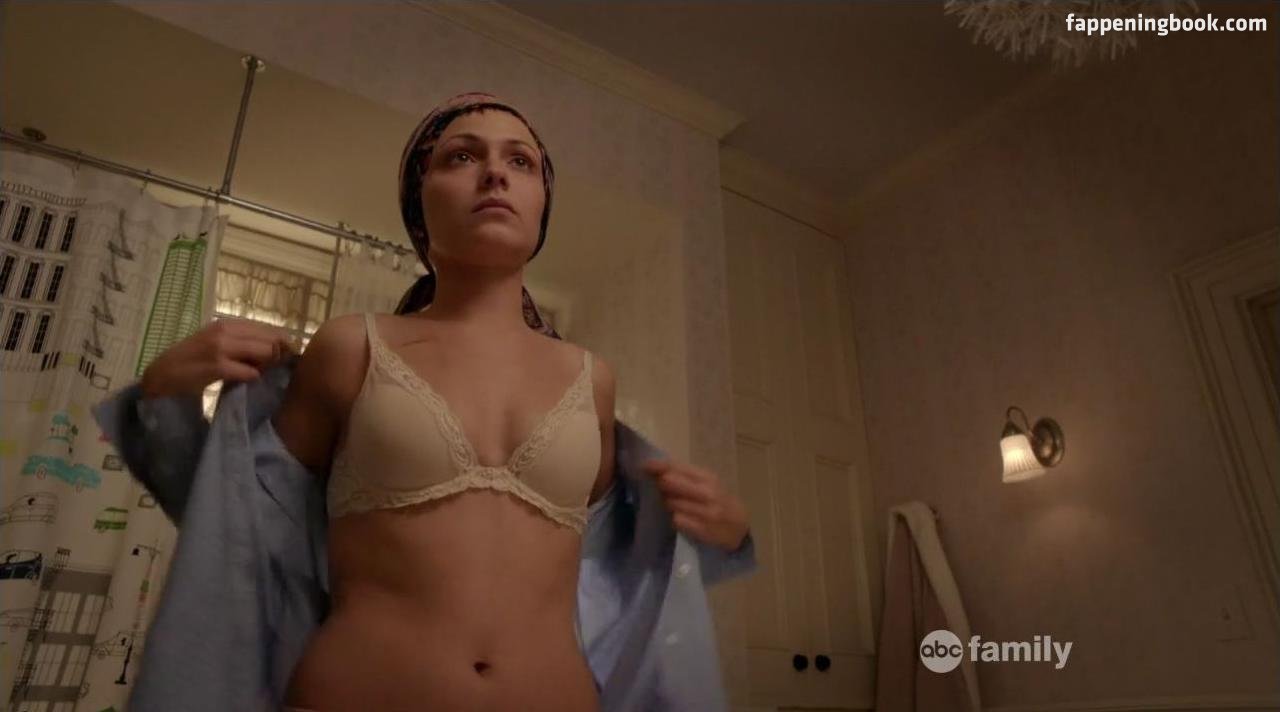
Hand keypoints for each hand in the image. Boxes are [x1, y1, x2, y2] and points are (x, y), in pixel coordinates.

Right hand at [140, 318, 298, 398]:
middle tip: (272, 369)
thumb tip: (277, 349)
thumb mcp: (218, 344)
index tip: (285, 358)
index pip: (269, 329)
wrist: (162, 376)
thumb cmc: (193, 362)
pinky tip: (244, 381)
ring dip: (266, 366)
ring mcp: (220, 347)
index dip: (283, 344)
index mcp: (228, 323)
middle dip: (279, 356)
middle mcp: (225, 330)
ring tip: (256, 374)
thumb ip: (243, 343)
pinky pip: (249, 372)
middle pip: (272, 339)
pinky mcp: (216, 366)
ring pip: (265, 352)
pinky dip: (252, 377)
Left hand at [643, 458, 749, 551]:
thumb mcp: (708, 484)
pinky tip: (679, 518)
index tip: (643, 466)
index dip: (658, 466)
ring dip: (668, 504)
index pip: (677, 467)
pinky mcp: (704, 529)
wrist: (740, 528)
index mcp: (708, 477)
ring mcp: (707, 512)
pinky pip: (678, 520)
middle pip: (671, 483)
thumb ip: (685, 476)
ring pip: (673, 503)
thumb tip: (656, 471)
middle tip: (657, 488)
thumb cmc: (720, 501)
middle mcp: (708, 492)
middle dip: (661, 485)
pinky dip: (676, 519)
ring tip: (672, 504)